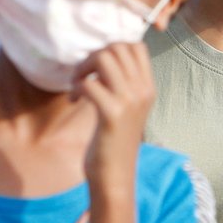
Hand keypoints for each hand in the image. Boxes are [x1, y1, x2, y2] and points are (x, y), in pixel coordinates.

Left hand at [71, 42, 154, 189]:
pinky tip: (74, 100)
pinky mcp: (112, 114)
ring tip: (78, 85)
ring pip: (104, 58)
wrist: (115, 176)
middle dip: (93, 56)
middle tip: (83, 76)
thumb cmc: (114, 142)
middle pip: (117, 47)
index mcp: (148, 88)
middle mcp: (143, 91)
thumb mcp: (126, 109)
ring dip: (83, 68)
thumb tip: (102, 59)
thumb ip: (121, 84)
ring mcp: (129, 101)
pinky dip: (77, 87)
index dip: (112, 48)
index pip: (137, 46)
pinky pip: (90, 84)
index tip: (98, 68)